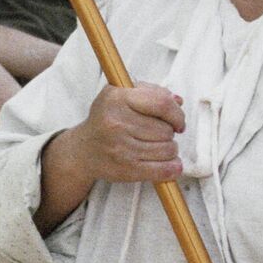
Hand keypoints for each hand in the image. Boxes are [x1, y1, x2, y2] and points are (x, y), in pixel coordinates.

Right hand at [63, 82, 184, 182]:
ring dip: (169, 149)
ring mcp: (121, 149)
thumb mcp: (121, 94)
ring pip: (168, 149)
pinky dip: (173, 168)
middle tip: (158, 133)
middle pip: (166, 130)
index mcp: (117, 99)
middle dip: (169, 132)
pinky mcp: (126, 170)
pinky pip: (163, 170)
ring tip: (157, 146)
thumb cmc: (107, 119)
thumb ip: (151, 92)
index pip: (162, 103)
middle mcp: (117, 124)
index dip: (176, 113)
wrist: (84, 150)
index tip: (178, 121)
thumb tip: (177, 101)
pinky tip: (171, 164)